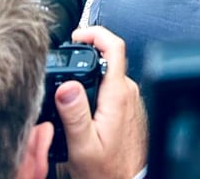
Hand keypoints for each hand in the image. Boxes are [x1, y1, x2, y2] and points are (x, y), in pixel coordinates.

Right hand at [54, 25, 147, 178]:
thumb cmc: (108, 170)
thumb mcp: (83, 145)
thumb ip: (75, 114)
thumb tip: (67, 86)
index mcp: (118, 95)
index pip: (115, 46)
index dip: (96, 33)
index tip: (78, 35)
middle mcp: (129, 92)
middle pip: (111, 58)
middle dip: (89, 55)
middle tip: (69, 60)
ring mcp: (132, 99)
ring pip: (111, 75)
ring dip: (93, 74)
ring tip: (74, 84)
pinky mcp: (130, 108)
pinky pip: (115, 88)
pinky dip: (100, 87)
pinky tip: (87, 102)